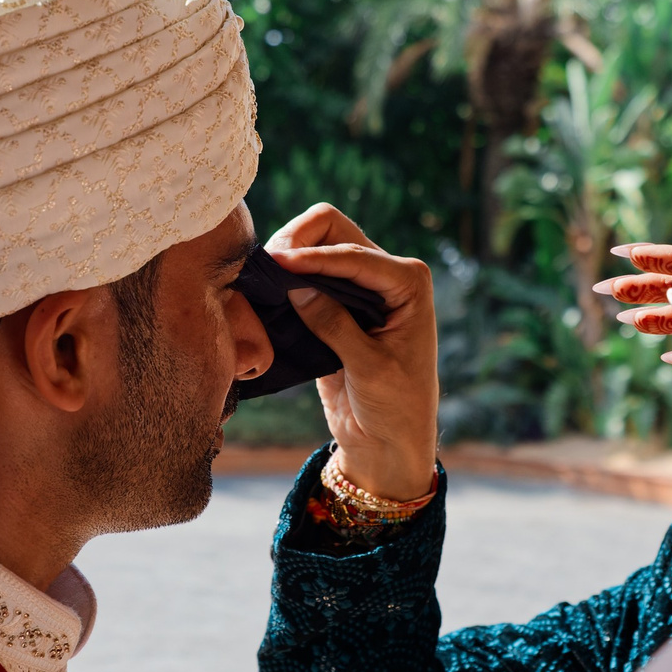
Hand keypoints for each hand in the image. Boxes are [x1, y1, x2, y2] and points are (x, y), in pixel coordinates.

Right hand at [266, 203, 437, 501]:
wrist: (389, 441)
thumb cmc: (394, 406)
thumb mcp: (369, 367)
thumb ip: (335, 325)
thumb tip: (295, 286)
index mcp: (408, 283)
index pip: (354, 254)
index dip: (314, 256)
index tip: (278, 262)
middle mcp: (386, 276)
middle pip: (335, 230)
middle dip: (301, 240)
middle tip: (270, 264)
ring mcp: (359, 287)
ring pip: (318, 246)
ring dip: (291, 256)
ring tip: (263, 275)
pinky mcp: (335, 305)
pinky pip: (307, 277)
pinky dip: (287, 277)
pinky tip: (266, 288)